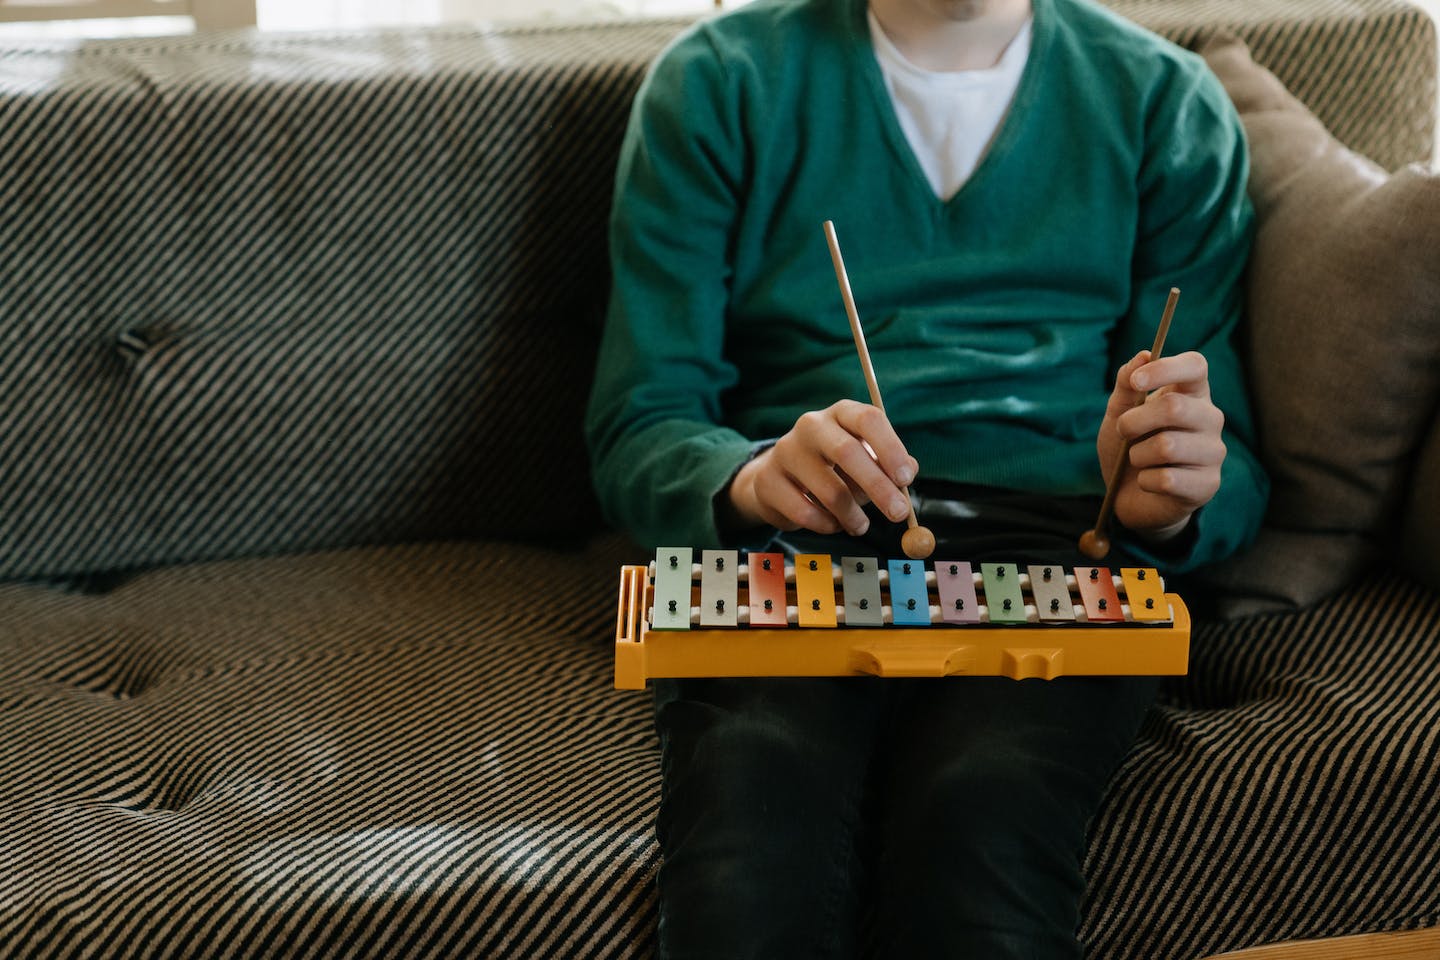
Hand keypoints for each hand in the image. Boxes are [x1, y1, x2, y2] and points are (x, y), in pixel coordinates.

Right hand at [726, 400, 919, 536]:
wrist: (778, 479)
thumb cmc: (833, 469)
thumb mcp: (864, 461)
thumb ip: (889, 465)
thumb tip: (909, 471)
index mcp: (841, 413)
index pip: (868, 419)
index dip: (890, 449)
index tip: (906, 479)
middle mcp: (811, 425)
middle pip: (848, 452)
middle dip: (878, 487)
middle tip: (898, 514)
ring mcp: (785, 451)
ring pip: (830, 490)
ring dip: (853, 516)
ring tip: (861, 526)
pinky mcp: (768, 481)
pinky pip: (805, 512)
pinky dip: (826, 525)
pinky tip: (832, 524)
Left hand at [1099, 350, 1225, 539]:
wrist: (1130, 497)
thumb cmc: (1128, 448)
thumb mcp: (1118, 414)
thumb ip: (1126, 385)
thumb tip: (1143, 354)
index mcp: (1192, 394)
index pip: (1196, 366)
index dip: (1166, 368)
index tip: (1136, 382)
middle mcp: (1210, 419)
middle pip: (1175, 407)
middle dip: (1135, 421)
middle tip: (1123, 432)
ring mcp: (1214, 452)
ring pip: (1167, 446)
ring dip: (1137, 455)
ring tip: (1138, 460)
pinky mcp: (1208, 485)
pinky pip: (1168, 478)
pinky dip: (1145, 481)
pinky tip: (1148, 482)